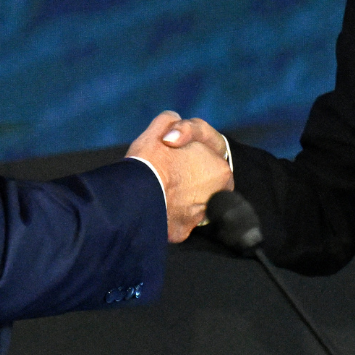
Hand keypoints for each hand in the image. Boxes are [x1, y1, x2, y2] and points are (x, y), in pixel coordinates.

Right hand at [126, 112, 233, 241]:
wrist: (134, 196)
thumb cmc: (151, 161)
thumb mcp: (161, 128)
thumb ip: (174, 123)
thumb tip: (174, 124)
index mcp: (220, 169)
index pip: (208, 163)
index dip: (190, 158)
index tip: (173, 159)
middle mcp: (217, 196)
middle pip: (201, 185)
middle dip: (187, 180)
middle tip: (166, 174)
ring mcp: (200, 217)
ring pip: (189, 205)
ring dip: (177, 199)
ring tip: (158, 190)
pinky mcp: (183, 232)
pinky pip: (175, 222)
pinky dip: (167, 216)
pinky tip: (154, 206)